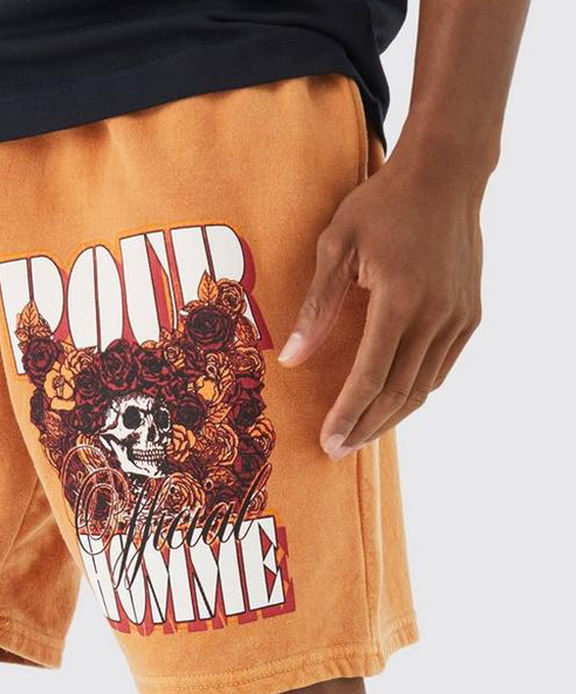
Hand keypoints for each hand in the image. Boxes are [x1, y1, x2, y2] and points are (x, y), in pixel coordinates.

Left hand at [278, 155, 483, 459]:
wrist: (445, 174)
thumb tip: (291, 359)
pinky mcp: (470, 314)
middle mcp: (436, 315)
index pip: (371, 376)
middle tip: (337, 451)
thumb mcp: (336, 246)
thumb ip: (316, 307)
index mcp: (400, 299)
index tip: (327, 442)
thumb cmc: (382, 205)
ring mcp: (459, 317)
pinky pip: (440, 368)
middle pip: (398, 392)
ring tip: (359, 435)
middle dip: (365, 427)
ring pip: (423, 386)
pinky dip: (414, 391)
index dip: (347, 414)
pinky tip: (390, 403)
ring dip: (390, 417)